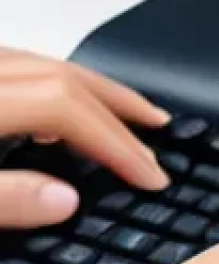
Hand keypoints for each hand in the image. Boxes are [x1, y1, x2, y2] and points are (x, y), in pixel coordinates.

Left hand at [0, 48, 169, 227]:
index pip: (63, 108)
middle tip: (159, 128)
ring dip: (91, 87)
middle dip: (118, 105)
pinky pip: (18, 66)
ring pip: (41, 62)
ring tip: (125, 110)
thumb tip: (66, 201)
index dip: (115, 142)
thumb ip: (3, 198)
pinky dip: (52, 81)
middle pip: (60, 76)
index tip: (149, 177)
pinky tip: (56, 104)